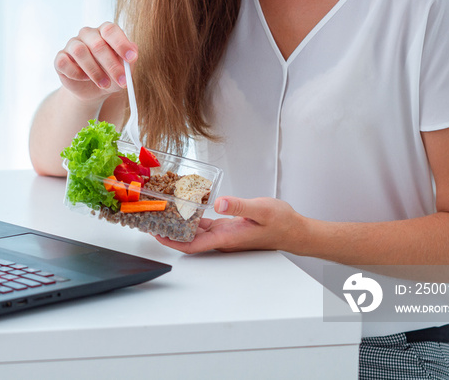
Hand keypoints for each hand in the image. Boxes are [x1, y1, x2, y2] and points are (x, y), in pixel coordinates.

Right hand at [54, 22, 137, 101]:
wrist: (94, 90)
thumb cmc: (112, 75)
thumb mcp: (125, 69)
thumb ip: (130, 60)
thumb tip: (133, 53)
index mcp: (104, 32)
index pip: (110, 30)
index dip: (121, 44)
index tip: (132, 58)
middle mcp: (88, 34)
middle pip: (97, 44)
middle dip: (111, 65)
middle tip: (122, 81)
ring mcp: (72, 44)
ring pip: (80, 51)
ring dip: (94, 71)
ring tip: (104, 84)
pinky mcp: (60, 58)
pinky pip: (64, 62)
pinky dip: (76, 73)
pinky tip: (85, 79)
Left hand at [155, 196, 304, 253]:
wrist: (295, 231)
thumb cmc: (282, 223)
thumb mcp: (262, 209)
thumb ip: (240, 206)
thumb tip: (219, 203)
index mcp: (227, 238)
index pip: (192, 245)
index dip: (172, 242)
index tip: (155, 235)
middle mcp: (223, 239)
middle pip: (189, 241)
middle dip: (169, 234)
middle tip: (152, 221)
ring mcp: (226, 234)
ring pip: (196, 233)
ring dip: (179, 226)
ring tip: (163, 214)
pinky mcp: (229, 228)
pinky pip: (206, 226)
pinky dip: (193, 219)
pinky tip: (187, 209)